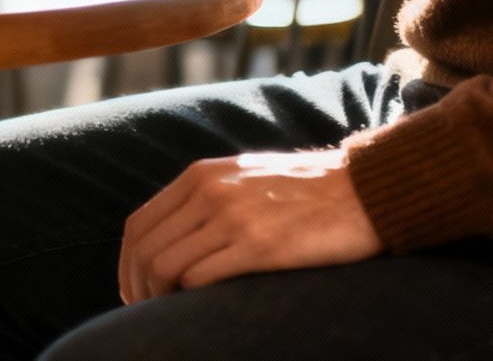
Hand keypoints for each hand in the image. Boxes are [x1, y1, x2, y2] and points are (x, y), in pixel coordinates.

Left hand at [118, 148, 382, 303]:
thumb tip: (169, 240)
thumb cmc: (307, 192)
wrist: (365, 190)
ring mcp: (233, 217)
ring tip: (167, 315)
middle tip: (144, 312)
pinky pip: (201, 277)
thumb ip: (204, 200)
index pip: (139, 225)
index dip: (127, 264)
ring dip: (158, 298)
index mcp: (200, 176)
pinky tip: (197, 310)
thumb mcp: (243, 178)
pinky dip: (188, 298)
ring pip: (166, 265)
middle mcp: (209, 192)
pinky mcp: (260, 246)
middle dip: (136, 287)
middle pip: (145, 248)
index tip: (133, 291)